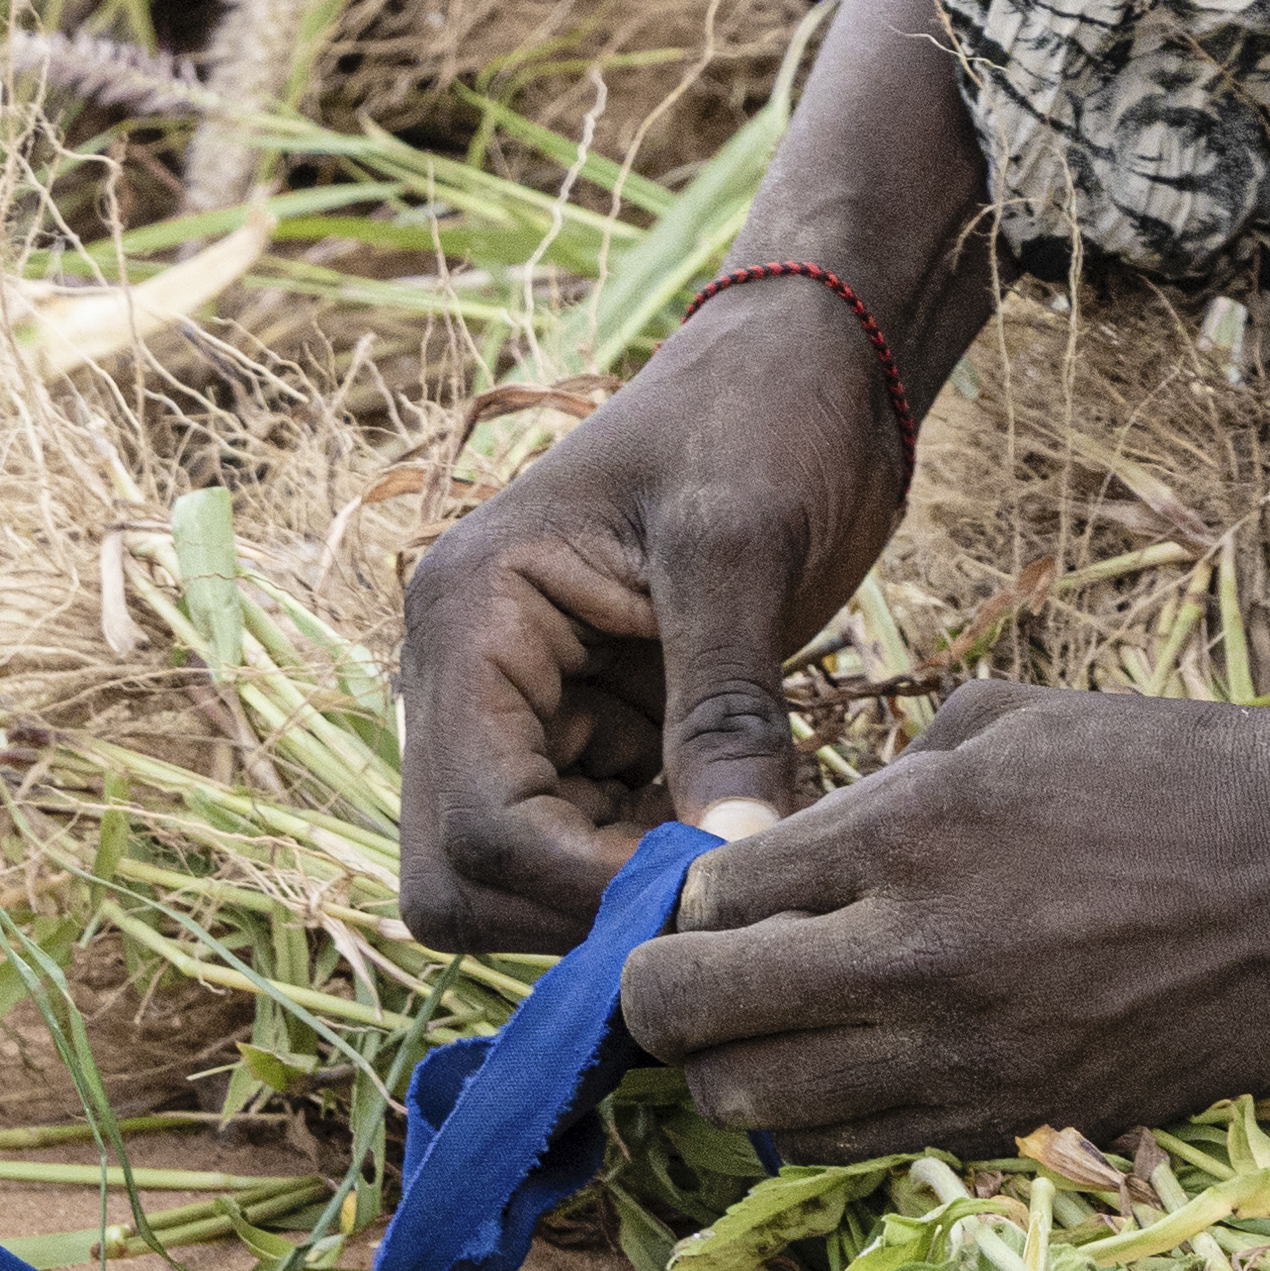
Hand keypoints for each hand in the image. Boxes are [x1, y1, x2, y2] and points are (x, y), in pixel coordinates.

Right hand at [390, 293, 917, 946]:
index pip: (476, 821)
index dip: (579, 886)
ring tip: (733, 855)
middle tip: (708, 889)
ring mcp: (517, 705)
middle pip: (461, 872)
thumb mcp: (742, 549)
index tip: (702, 892)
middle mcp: (465, 671)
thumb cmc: (762, 417)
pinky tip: (735, 828)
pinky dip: (647, 861)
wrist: (808, 363)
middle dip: (576, 907)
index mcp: (470, 612)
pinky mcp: (583, 727)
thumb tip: (733, 858)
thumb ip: (727, 709)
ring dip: (613, 894)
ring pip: (512, 877)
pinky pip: (581, 844)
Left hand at [616, 675, 1269, 1150]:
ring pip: (755, 1108)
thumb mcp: (1011, 720)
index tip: (708, 885)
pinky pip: (854, 1146)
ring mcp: (962, 1055)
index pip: (709, 892)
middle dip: (661, 990)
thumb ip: (886, 778)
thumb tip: (797, 836)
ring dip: (729, 1069)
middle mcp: (912, 958)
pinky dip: (816, 1115)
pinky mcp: (1013, 1119)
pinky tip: (841, 1062)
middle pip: (691, 1014)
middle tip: (685, 966)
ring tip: (759, 1023)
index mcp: (907, 833)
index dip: (687, 892)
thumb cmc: (1176, 773)